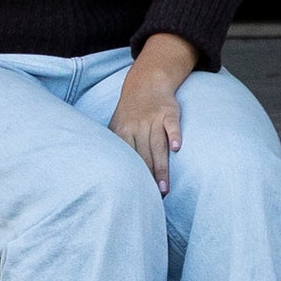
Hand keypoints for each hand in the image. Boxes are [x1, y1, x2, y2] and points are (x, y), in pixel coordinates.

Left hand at [107, 37, 193, 188]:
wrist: (147, 82)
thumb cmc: (131, 110)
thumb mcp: (117, 124)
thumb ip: (115, 145)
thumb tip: (103, 171)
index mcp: (122, 130)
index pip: (127, 157)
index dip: (132, 175)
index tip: (134, 193)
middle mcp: (137, 125)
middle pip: (143, 155)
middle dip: (147, 177)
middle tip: (153, 198)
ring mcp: (154, 118)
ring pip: (158, 146)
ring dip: (161, 167)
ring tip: (164, 187)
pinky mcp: (169, 112)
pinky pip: (172, 126)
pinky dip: (175, 136)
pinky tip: (177, 149)